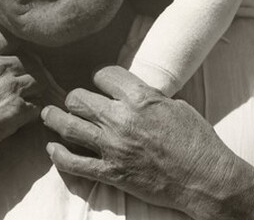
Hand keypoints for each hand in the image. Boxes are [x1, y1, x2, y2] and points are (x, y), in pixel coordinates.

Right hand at [0, 32, 45, 161]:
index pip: (10, 39)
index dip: (16, 50)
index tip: (17, 60)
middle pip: (30, 60)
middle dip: (30, 72)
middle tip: (26, 87)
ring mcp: (8, 86)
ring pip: (40, 81)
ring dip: (35, 92)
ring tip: (25, 104)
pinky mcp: (16, 110)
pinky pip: (37, 106)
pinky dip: (32, 114)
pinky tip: (21, 122)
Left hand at [41, 66, 253, 217]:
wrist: (205, 178)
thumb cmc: (197, 140)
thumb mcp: (176, 106)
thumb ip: (149, 97)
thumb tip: (134, 93)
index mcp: (140, 97)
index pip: (104, 75)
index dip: (101, 77)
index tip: (100, 82)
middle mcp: (122, 119)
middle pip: (80, 98)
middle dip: (75, 97)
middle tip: (74, 101)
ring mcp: (113, 146)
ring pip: (70, 127)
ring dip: (55, 119)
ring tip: (48, 115)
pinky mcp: (111, 172)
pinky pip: (75, 163)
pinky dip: (59, 156)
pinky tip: (52, 149)